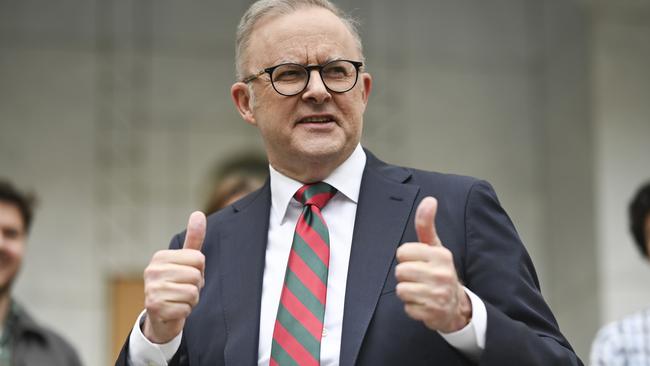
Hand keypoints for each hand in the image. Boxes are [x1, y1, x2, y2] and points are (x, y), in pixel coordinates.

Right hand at [143, 211, 206, 342]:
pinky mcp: (154, 307)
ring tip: (179, 299)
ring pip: (193, 292)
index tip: (187, 275)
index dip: (199, 270)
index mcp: (160, 257)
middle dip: (196, 286)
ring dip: (192, 300)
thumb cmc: (177, 284)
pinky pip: (186, 308)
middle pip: (196, 275)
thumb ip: (194, 239)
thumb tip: (198, 213)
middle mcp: (152, 271)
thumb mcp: (186, 261)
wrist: (162, 316)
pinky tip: (175, 310)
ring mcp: (151, 289)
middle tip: (183, 289)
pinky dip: (185, 311)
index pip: (199, 259)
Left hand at [395, 197, 471, 332]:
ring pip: (402, 290)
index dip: (406, 258)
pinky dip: (412, 307)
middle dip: (405, 276)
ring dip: (407, 292)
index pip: (403, 252)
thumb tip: (429, 199)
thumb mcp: (435, 247)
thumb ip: (426, 224)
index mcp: (441, 255)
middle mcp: (441, 274)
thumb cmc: (440, 271)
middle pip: (400, 271)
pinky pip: (407, 308)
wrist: (456, 305)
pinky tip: (423, 303)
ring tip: (420, 290)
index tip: (417, 261)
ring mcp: (438, 295)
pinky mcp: (432, 313)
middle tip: (419, 277)